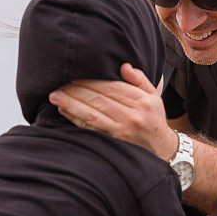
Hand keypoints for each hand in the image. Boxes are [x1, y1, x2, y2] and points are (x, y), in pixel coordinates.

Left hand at [48, 63, 178, 159]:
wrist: (161, 148)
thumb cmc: (154, 119)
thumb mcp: (154, 96)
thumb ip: (139, 80)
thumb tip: (123, 67)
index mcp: (143, 101)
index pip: (113, 87)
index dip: (92, 80)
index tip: (76, 75)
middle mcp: (133, 116)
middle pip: (100, 99)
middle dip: (77, 90)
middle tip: (60, 83)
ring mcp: (122, 130)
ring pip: (92, 113)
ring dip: (71, 103)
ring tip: (55, 95)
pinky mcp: (113, 142)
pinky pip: (91, 128)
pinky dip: (75, 118)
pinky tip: (64, 110)